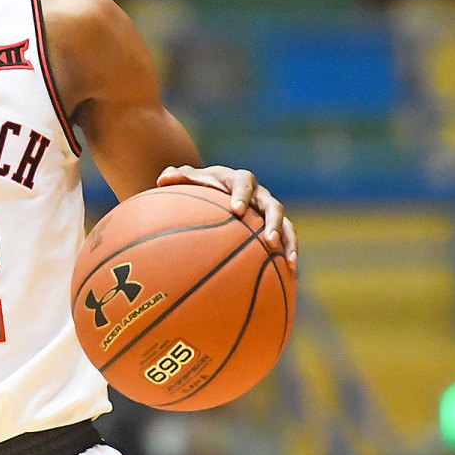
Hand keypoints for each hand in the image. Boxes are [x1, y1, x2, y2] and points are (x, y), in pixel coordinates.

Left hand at [156, 164, 297, 269]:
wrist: (215, 192)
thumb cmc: (199, 187)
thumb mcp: (188, 181)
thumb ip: (178, 177)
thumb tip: (163, 179)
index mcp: (238, 180)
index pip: (244, 182)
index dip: (242, 195)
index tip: (236, 210)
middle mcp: (259, 195)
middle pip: (273, 205)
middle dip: (272, 222)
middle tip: (268, 240)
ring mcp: (269, 212)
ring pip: (286, 225)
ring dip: (288, 241)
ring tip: (288, 261)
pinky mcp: (274, 228)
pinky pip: (287, 241)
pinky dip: (290, 255)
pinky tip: (291, 276)